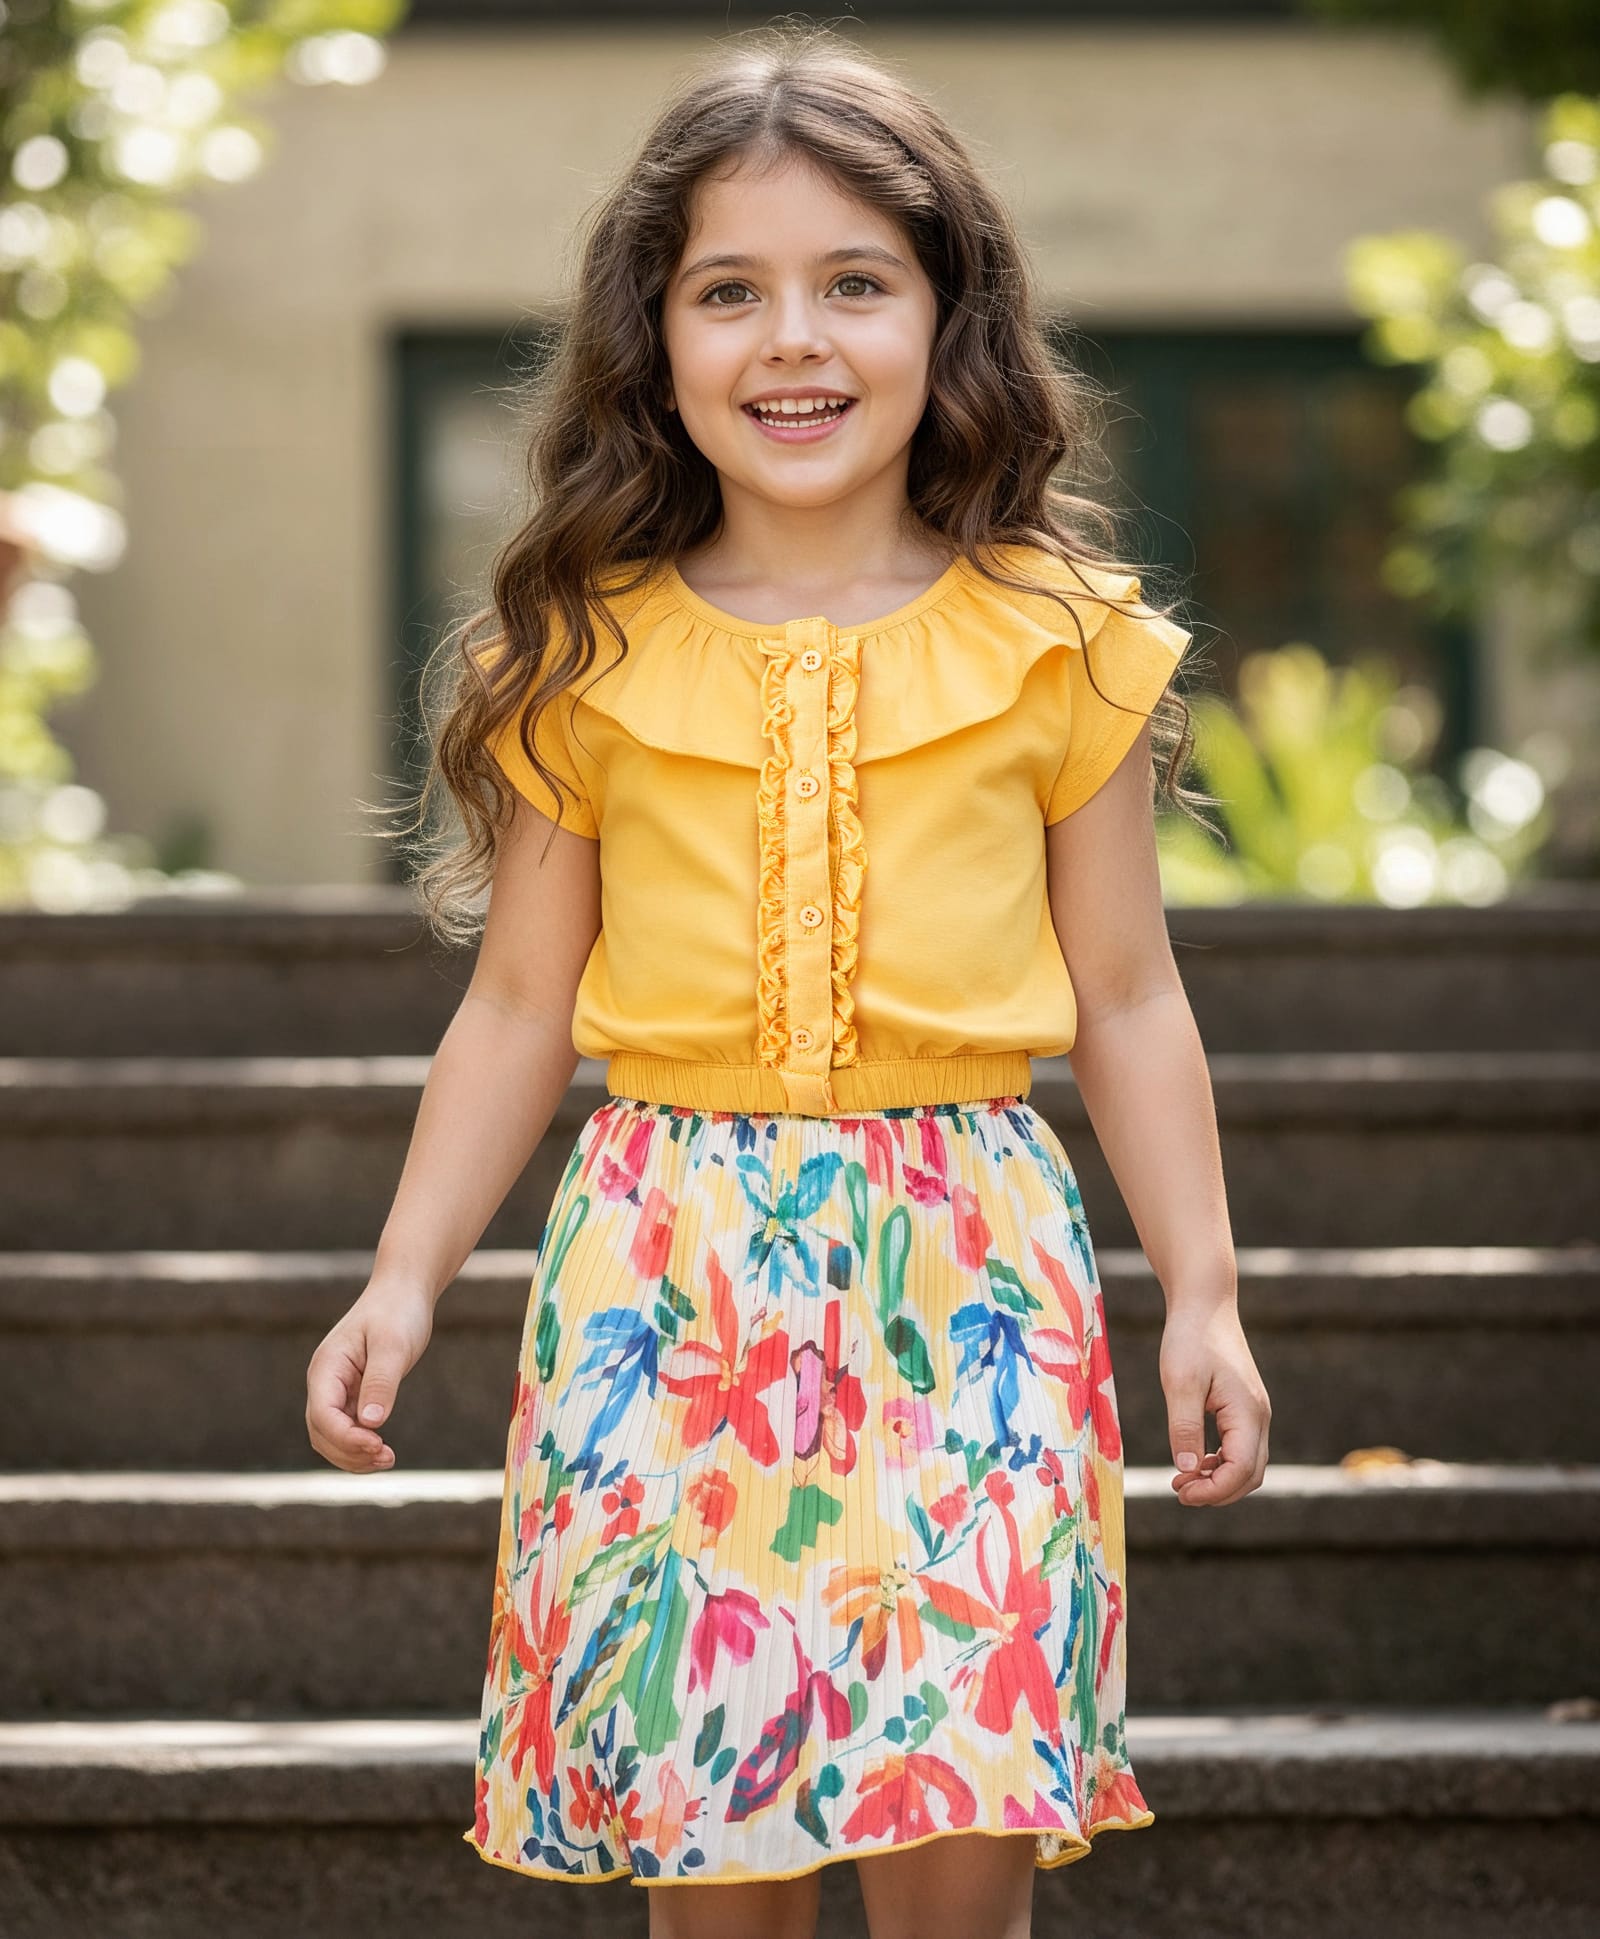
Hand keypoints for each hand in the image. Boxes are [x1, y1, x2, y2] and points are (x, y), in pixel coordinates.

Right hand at [305, 1279, 435, 1472]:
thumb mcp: (393, 1345)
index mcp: (326, 1368)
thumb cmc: (398, 1313)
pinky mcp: (353, 1395)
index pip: (323, 1415)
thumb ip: (381, 1383)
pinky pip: (347, 1430)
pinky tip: (383, 1451)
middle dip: (350, 1452)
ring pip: (331, 1437)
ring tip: (388, 1459)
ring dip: (354, 1455)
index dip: (346, 1437)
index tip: (378, 1445)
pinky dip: (361, 1445)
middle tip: (388, 1458)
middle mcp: (325, 1382)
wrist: (403, 1292)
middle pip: (322, 1433)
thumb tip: (370, 1424)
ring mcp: (337, 1390)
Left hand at [1159, 1299, 1270, 1506]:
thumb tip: (1187, 1469)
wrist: (1205, 1304)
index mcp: (1247, 1413)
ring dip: (1219, 1479)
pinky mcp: (1244, 1407)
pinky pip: (1241, 1447)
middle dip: (1218, 1491)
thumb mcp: (1180, 1383)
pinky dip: (1221, 1462)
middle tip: (1180, 1490)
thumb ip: (1186, 1428)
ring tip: (1183, 1478)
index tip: (1181, 1492)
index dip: (1213, 1491)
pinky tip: (1194, 1459)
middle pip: (1251, 1475)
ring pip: (1248, 1464)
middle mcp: (1258, 1416)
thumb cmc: (1191, 1338)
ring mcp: (1254, 1412)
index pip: (1241, 1470)